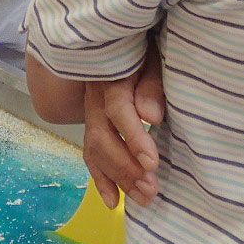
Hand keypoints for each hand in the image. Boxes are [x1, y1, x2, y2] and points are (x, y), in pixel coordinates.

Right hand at [82, 42, 164, 207]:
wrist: (114, 42)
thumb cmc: (142, 50)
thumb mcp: (151, 59)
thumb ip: (151, 85)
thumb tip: (151, 115)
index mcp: (110, 81)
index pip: (118, 111)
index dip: (133, 138)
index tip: (152, 163)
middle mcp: (94, 100)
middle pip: (103, 137)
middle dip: (126, 167)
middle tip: (151, 190)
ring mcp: (91, 114)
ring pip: (96, 149)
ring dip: (118, 178)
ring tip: (143, 198)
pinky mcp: (93, 125)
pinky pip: (90, 154)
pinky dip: (101, 179)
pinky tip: (113, 201)